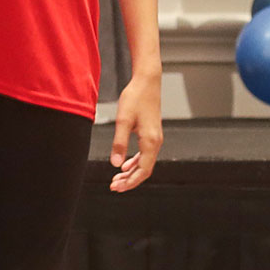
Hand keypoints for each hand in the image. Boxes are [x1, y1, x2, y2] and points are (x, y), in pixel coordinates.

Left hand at [109, 71, 163, 191]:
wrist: (147, 81)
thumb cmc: (135, 98)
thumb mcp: (123, 121)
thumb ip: (119, 143)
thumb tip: (116, 164)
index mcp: (150, 141)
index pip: (143, 171)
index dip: (130, 182)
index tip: (116, 187)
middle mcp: (156, 142)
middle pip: (145, 170)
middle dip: (130, 181)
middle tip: (113, 186)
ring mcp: (155, 138)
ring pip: (145, 163)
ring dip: (131, 173)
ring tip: (117, 179)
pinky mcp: (151, 133)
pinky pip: (145, 154)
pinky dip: (135, 162)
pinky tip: (125, 165)